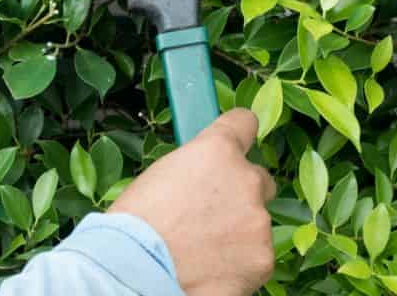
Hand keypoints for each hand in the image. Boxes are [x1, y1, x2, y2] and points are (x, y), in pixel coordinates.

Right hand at [109, 109, 275, 295]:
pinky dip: (239, 264)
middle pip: (259, 180)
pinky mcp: (262, 258)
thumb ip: (195, 170)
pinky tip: (211, 270)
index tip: (236, 146)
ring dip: (238, 233)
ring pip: (256, 223)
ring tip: (202, 250)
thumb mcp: (160, 176)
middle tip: (210, 216)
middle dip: (241, 195)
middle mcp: (246, 179)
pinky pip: (256, 257)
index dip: (239, 136)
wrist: (134, 272)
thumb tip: (204, 178)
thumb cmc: (134, 226)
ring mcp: (258, 221)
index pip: (244, 123)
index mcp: (217, 150)